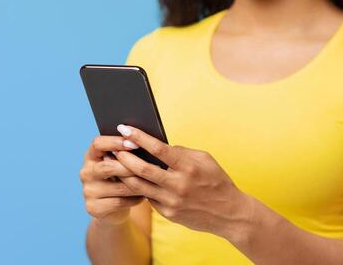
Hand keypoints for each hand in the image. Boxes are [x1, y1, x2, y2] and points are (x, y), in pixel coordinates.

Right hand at [79, 134, 145, 225]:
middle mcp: (85, 172)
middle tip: (149, 167)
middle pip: (107, 166)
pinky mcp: (93, 208)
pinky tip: (145, 196)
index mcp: (90, 156)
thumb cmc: (121, 179)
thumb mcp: (121, 164)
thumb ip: (126, 154)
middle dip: (130, 166)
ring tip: (152, 181)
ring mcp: (88, 191)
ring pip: (118, 187)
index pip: (98, 143)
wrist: (113, 208)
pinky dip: (135, 199)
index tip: (135, 143)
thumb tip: (144, 143)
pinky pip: (119, 202)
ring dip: (138, 184)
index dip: (116, 142)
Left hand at [113, 124, 250, 237]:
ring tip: (114, 162)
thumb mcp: (205, 159)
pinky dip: (137, 187)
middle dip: (124, 156)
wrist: (230, 215)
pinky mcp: (168, 214)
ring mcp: (172, 201)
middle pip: (142, 169)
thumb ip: (181, 151)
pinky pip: (148, 198)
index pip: (158, 149)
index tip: (124, 128)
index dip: (139, 137)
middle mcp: (178, 185)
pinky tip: (128, 178)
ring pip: (139, 186)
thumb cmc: (217, 181)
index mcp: (188, 167)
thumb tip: (158, 146)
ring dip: (124, 173)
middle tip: (112, 146)